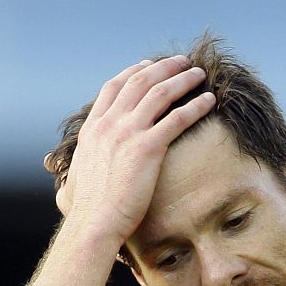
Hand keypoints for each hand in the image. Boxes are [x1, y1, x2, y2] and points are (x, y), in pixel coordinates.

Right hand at [49, 56, 216, 244]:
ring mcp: (128, 133)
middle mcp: (109, 124)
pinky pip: (177, 118)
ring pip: (160, 93)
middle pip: (139, 82)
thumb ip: (83, 165)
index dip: (132, 72)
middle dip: (163, 68)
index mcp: (93, 129)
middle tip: (181, 62)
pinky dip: (195, 105)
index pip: (113, 88)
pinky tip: (208, 100)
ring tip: (199, 74)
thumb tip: (76, 176)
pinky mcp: (147, 148)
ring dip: (182, 79)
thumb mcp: (78, 177)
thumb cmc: (89, 211)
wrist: (94, 223)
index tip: (147, 65)